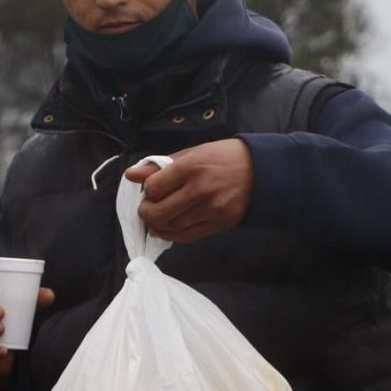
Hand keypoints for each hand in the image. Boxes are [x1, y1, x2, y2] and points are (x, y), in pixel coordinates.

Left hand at [123, 138, 253, 242]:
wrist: (260, 171)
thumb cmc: (221, 158)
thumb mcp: (190, 153)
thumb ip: (158, 166)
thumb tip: (130, 175)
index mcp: (191, 167)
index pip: (154, 188)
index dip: (147, 191)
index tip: (151, 189)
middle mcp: (200, 190)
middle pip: (159, 212)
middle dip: (146, 213)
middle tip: (147, 208)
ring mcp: (211, 209)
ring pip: (172, 227)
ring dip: (158, 225)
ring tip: (157, 217)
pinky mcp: (220, 224)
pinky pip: (188, 237)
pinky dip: (172, 235)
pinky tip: (167, 229)